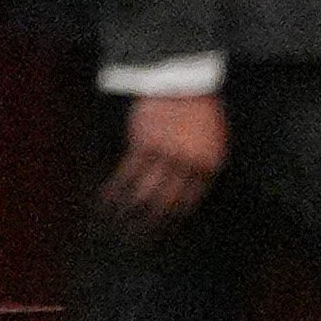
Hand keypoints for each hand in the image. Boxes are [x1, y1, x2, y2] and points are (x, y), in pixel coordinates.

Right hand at [101, 91, 228, 225]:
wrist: (184, 83)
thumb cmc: (199, 111)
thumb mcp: (213, 141)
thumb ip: (201, 165)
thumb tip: (186, 189)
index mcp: (209, 166)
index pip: (190, 200)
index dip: (173, 216)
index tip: (163, 228)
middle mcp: (189, 166)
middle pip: (167, 202)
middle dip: (152, 222)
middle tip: (140, 236)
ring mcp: (166, 156)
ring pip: (146, 191)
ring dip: (131, 210)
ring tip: (120, 222)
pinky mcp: (144, 145)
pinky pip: (128, 173)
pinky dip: (116, 188)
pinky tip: (107, 199)